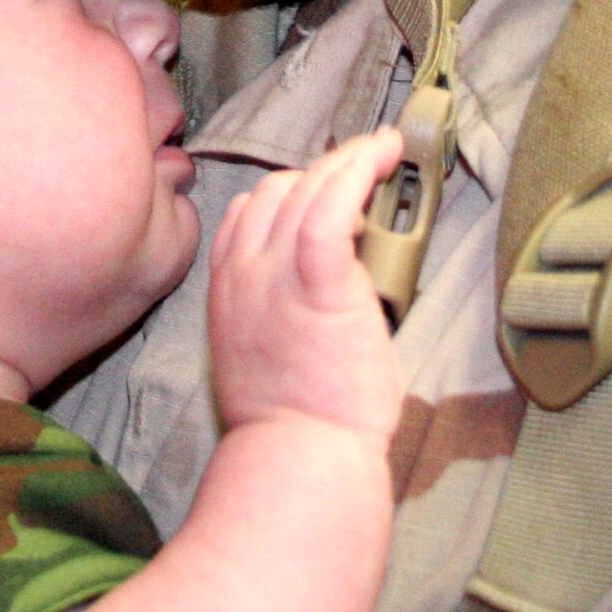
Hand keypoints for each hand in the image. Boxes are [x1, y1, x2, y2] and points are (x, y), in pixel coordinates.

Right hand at [208, 128, 403, 445]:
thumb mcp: (252, 357)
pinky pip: (331, 207)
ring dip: (348, 160)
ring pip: (305, 188)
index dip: (288, 193)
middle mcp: (245, 272)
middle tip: (364, 169)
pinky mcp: (321, 284)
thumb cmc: (289, 425)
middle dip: (321, 171)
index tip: (325, 195)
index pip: (248, 211)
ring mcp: (277, 276)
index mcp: (228, 289)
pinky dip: (357, 170)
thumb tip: (304, 293)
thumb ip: (267, 310)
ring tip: (382, 151)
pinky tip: (383, 155)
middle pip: (276, 190)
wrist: (298, 460)